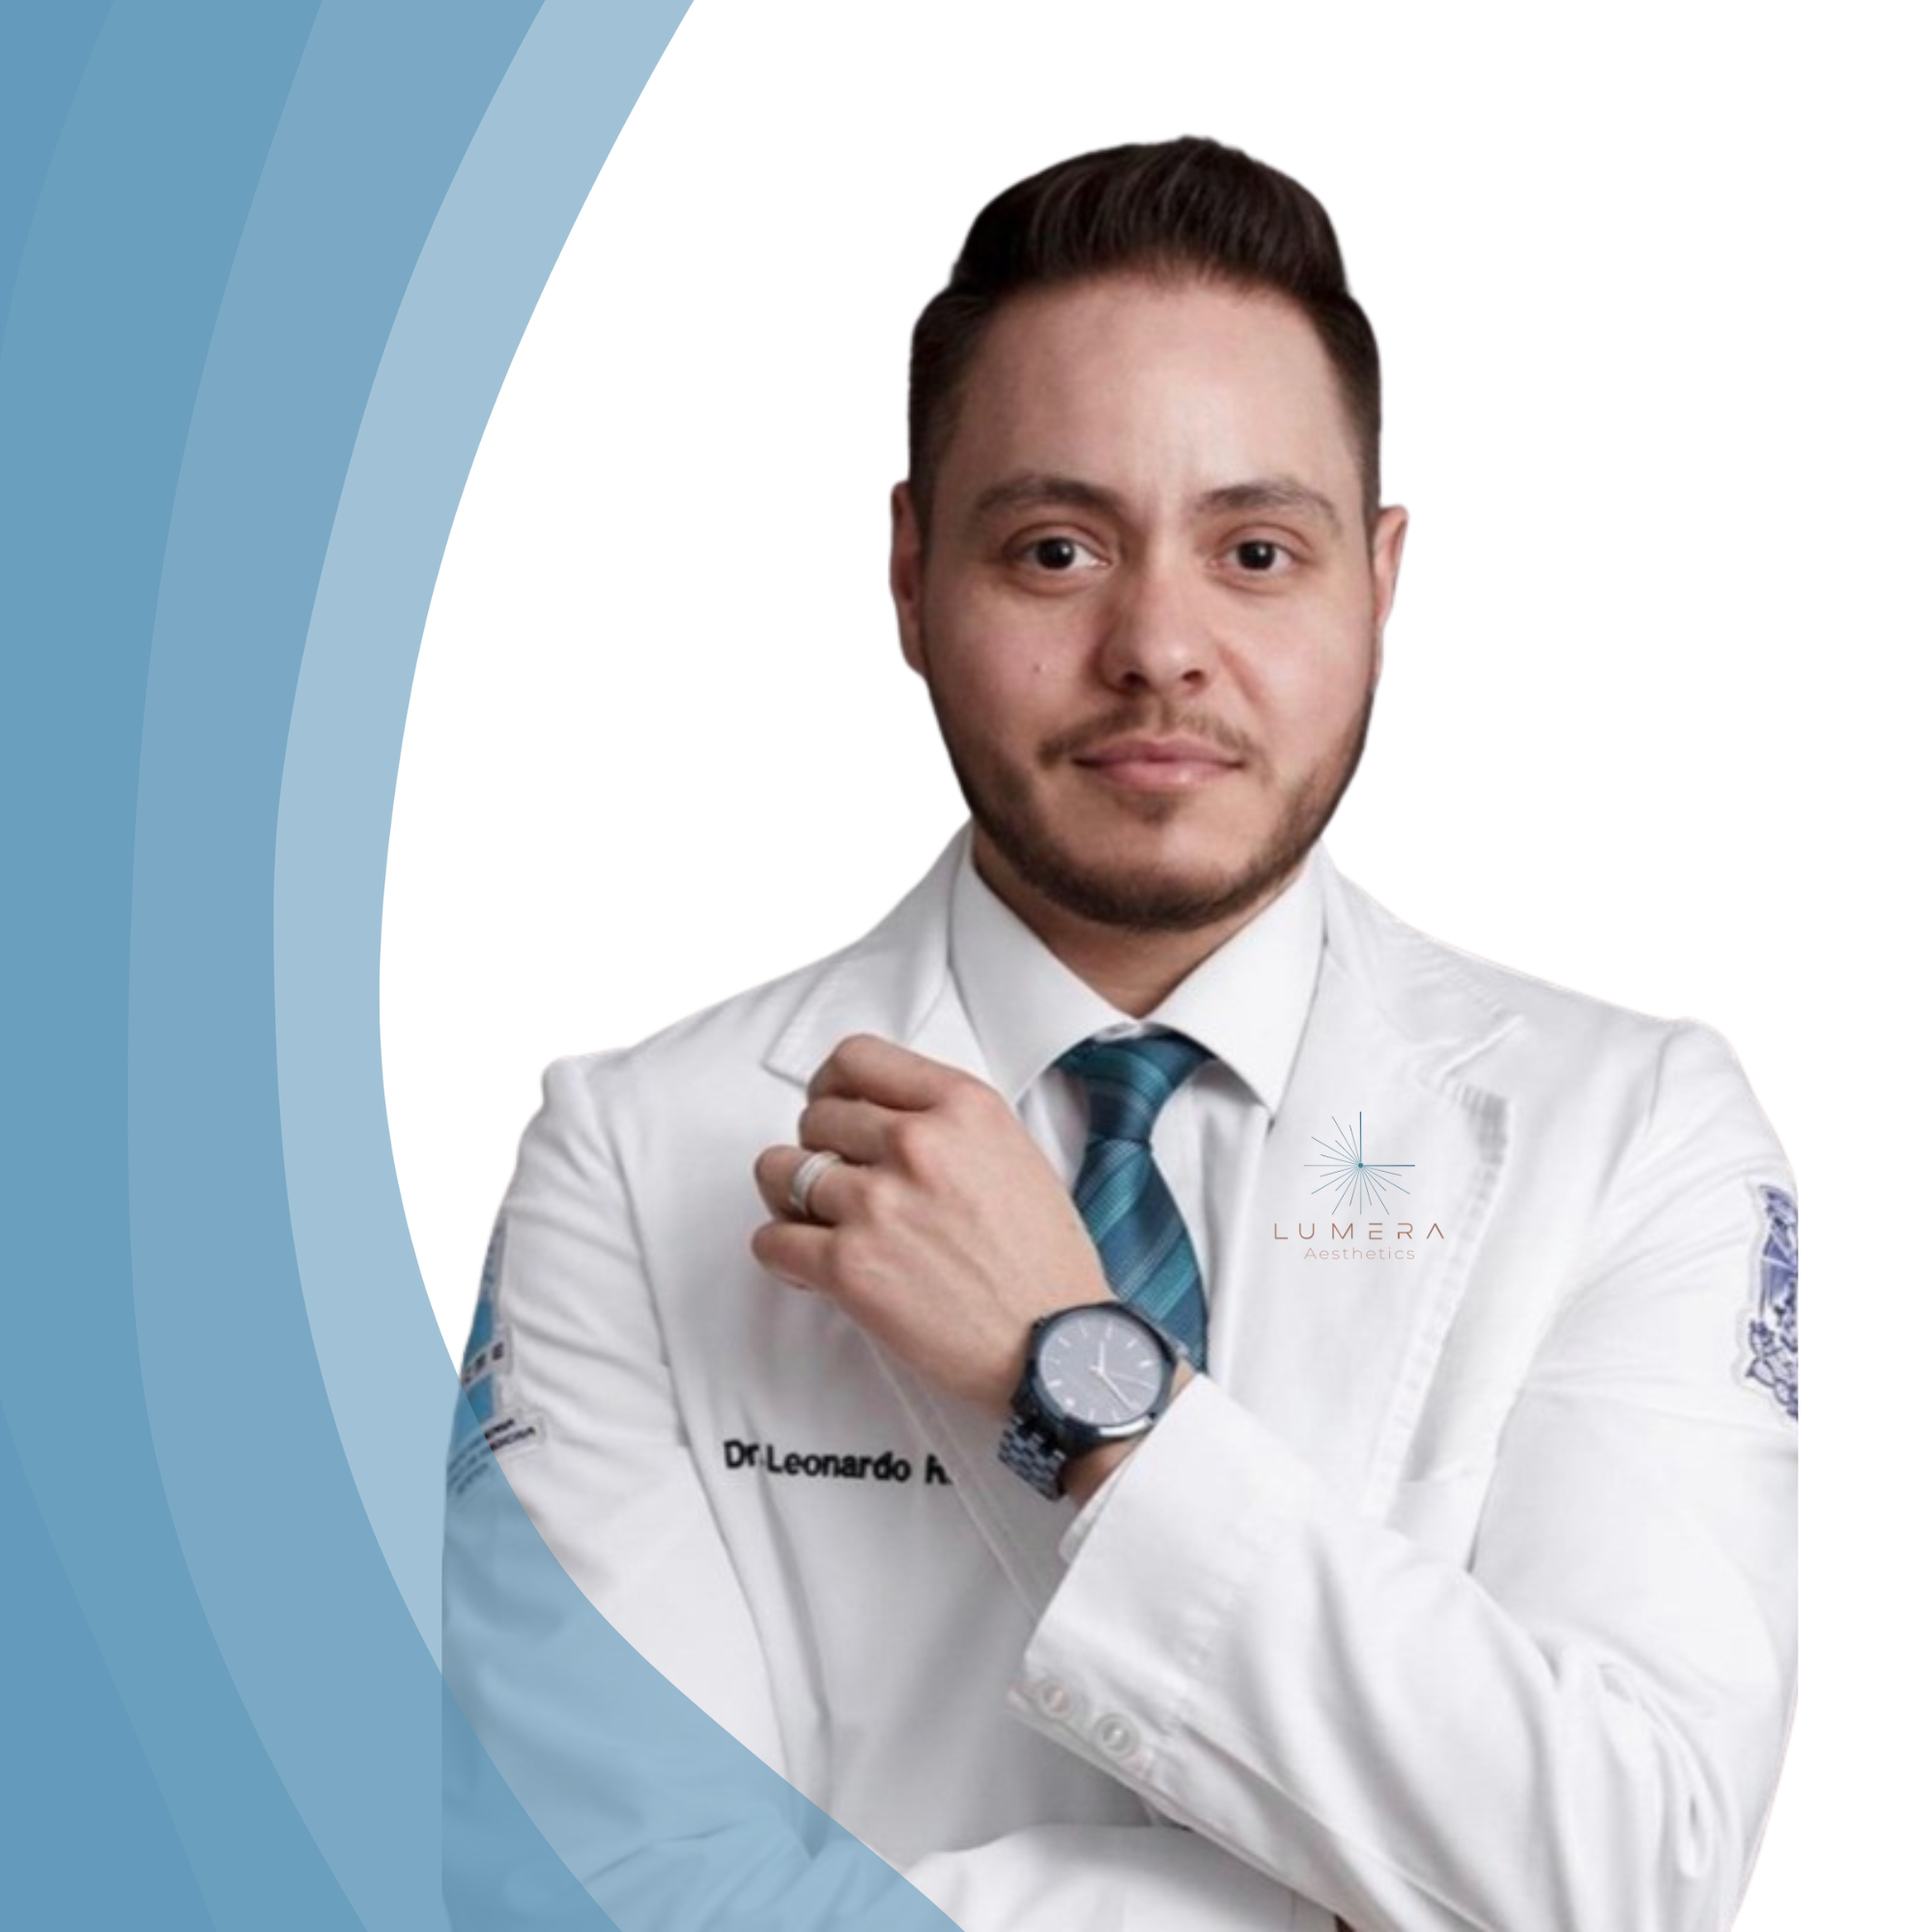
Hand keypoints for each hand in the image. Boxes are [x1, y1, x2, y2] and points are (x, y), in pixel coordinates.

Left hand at [751, 1034, 1110, 1411]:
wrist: (1058, 1350)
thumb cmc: (1044, 1266)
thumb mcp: (1015, 1154)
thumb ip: (949, 1124)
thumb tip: (885, 1120)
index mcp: (963, 1106)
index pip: (857, 1058)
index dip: (832, 1085)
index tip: (833, 1108)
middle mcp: (918, 1144)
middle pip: (816, 1116)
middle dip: (821, 1149)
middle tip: (840, 1184)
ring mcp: (879, 1203)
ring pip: (780, 1171)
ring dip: (792, 1199)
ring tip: (818, 1223)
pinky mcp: (850, 1266)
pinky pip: (771, 1240)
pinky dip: (783, 1254)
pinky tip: (812, 1267)